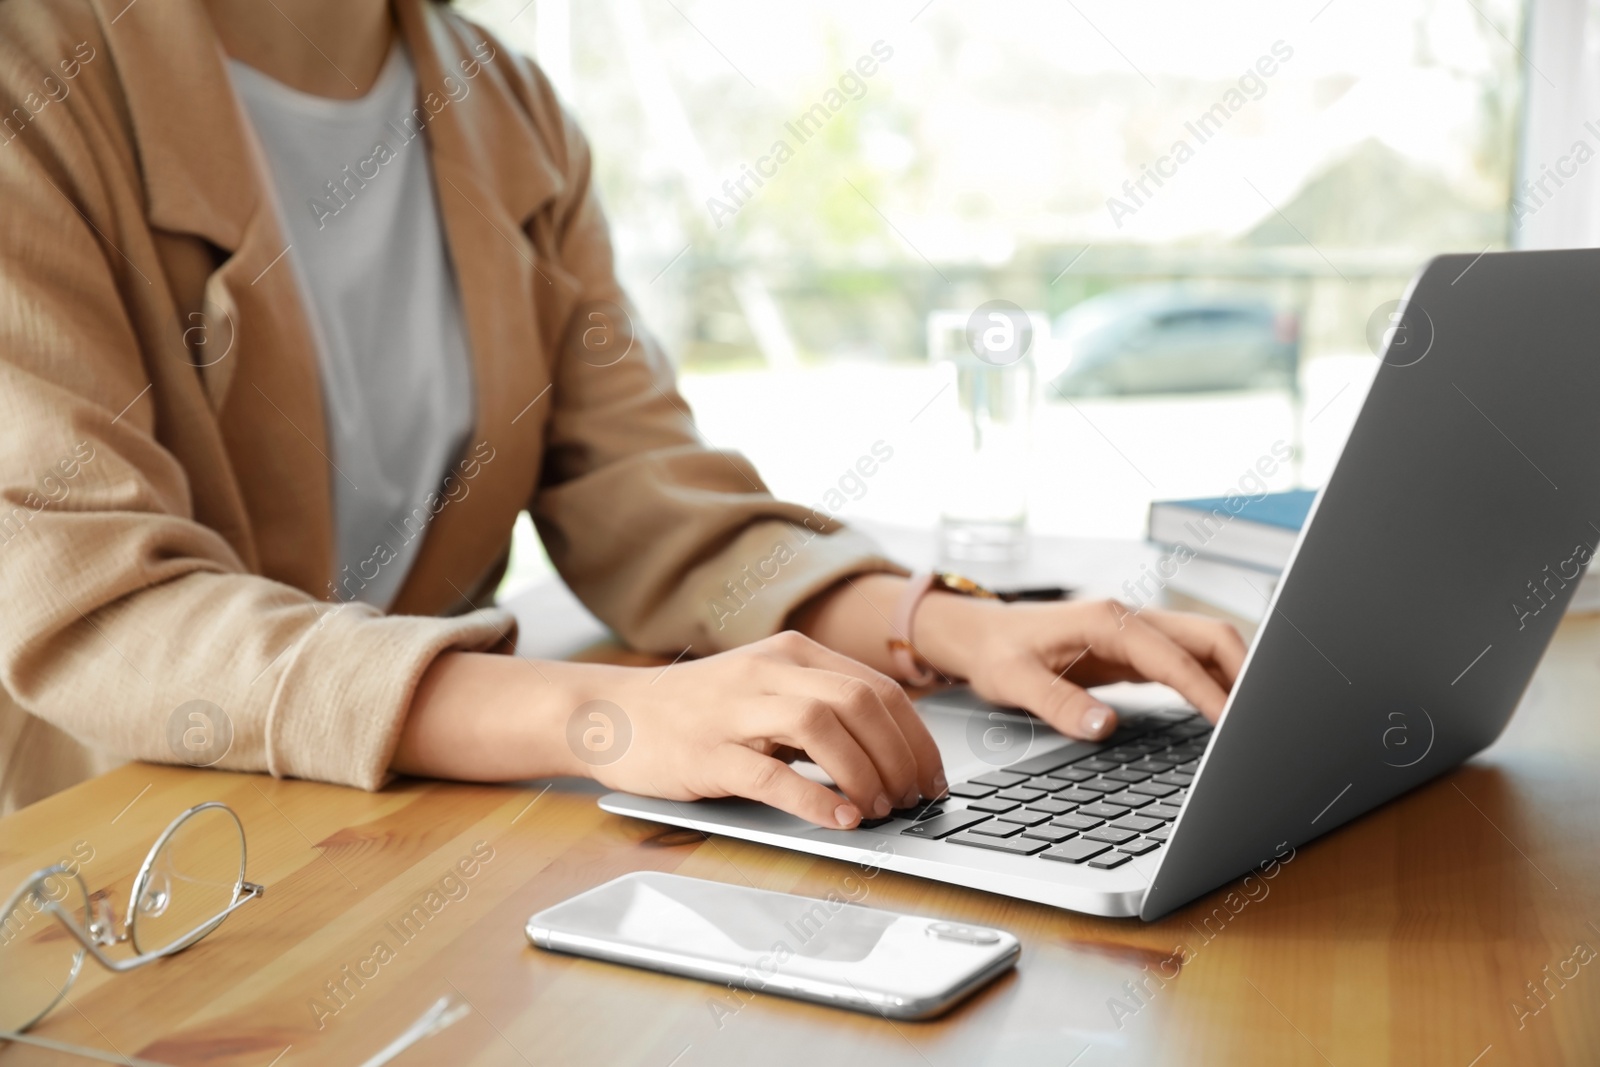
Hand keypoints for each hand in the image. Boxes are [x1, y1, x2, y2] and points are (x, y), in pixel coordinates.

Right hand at [577, 631, 945, 828]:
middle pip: (861, 702)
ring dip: (865, 772)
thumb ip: (819, 708)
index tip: (932, 777)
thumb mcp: (765, 691)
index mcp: (792, 653)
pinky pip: (771, 773)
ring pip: (824, 726)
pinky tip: (839, 819)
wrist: (610, 713)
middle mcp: (769, 671)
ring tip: (878, 808)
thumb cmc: (696, 711)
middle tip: (912, 799)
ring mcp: (735, 709)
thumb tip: (889, 756)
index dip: (917, 737)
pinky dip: (814, 798)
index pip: (878, 688)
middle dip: (901, 756)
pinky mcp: (706, 752)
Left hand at [915, 594, 1246, 740]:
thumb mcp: (1013, 682)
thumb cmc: (996, 653)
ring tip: (1256, 720)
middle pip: (1208, 635)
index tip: (1231, 723)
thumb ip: (1057, 703)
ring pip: (1205, 645)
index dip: (1205, 689)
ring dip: (1234, 675)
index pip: (1172, 656)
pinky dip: (1213, 681)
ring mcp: (1137, 632)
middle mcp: (1129, 619)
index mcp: (1106, 620)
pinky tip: (1226, 712)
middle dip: (1244, 672)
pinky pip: (1188, 661)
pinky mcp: (1136, 650)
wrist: (980, 635)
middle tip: (1264, 719)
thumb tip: (1103, 726)